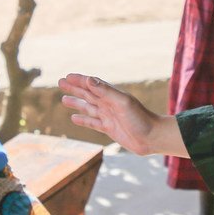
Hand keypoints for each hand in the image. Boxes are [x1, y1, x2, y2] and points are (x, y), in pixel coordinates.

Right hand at [59, 73, 187, 156]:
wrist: (152, 138)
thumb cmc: (140, 119)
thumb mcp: (122, 102)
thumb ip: (105, 91)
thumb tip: (88, 80)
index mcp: (112, 95)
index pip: (92, 84)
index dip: (79, 80)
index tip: (67, 76)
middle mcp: (109, 104)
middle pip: (87, 94)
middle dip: (74, 88)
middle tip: (60, 82)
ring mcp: (108, 116)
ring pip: (88, 108)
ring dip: (76, 103)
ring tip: (64, 99)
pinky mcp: (109, 128)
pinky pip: (92, 122)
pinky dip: (83, 120)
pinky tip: (74, 118)